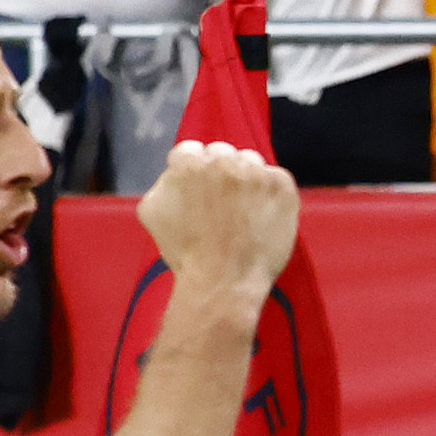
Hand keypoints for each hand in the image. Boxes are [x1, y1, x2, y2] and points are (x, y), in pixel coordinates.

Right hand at [139, 134, 304, 303]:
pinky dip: (270, 195)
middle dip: (219, 174)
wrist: (224, 283)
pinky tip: (260, 217)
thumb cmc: (185, 252)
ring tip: (241, 212)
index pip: (191, 152)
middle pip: (222, 153)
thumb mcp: (152, 211)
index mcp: (190, 162)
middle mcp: (225, 161)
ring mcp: (258, 173)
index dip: (192, 175)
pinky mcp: (283, 188)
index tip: (198, 194)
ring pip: (250, 162)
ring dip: (245, 180)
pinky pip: (276, 179)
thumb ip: (164, 181)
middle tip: (220, 205)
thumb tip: (176, 172)